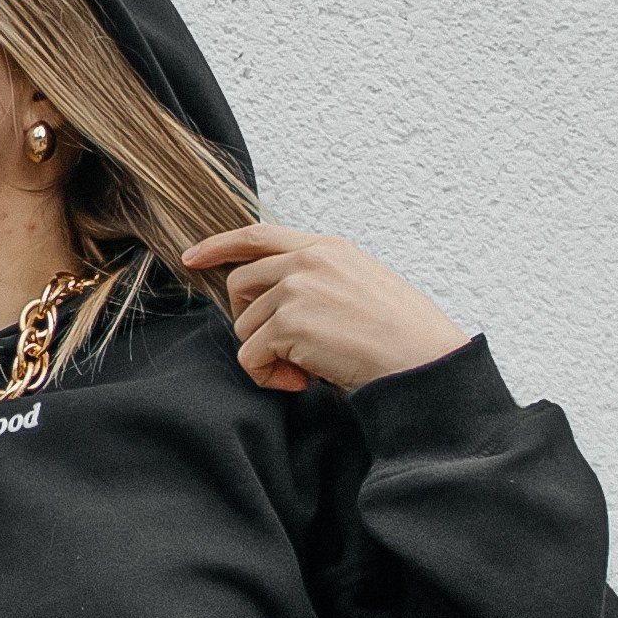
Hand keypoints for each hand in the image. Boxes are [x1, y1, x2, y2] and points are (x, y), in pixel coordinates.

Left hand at [180, 223, 469, 393]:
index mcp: (328, 248)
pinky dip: (269, 378)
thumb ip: (318, 280)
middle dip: (250, 321)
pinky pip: (251, 356)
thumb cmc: (402, 338)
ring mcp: (297, 288)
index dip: (219, 245)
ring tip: (309, 370)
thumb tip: (271, 300)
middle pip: (240, 285)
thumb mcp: (362, 287)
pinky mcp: (289, 322)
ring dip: (269, 356)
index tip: (191, 258)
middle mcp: (308, 260)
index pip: (258, 235)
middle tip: (285, 350)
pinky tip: (304, 383)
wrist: (426, 364)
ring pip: (244, 326)